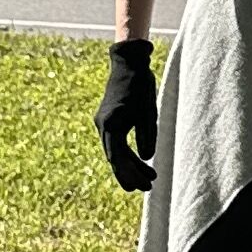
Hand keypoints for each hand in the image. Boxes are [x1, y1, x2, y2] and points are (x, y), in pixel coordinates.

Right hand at [95, 37, 158, 191]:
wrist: (128, 64)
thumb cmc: (140, 85)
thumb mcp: (148, 111)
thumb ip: (147, 134)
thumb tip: (146, 157)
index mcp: (111, 124)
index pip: (119, 157)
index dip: (131, 173)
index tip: (145, 185)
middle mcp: (103, 126)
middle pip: (115, 158)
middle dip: (131, 174)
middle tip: (147, 187)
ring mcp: (103, 124)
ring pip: (115, 152)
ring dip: (131, 165)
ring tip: (148, 178)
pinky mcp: (108, 121)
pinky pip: (115, 143)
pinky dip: (127, 154)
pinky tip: (140, 162)